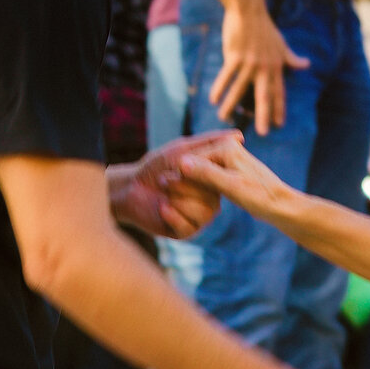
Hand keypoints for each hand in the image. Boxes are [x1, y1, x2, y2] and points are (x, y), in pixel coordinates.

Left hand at [113, 131, 236, 237]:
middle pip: (212, 197)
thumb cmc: (156, 167)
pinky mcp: (185, 232)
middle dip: (184, 185)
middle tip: (164, 179)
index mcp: (214, 183)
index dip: (203, 172)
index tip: (180, 166)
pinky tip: (161, 207)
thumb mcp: (182, 150)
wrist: (130, 188)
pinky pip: (187, 225)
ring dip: (176, 198)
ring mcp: (199, 219)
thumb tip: (239, 136)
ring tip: (162, 193)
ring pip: (201, 212)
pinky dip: (171, 213)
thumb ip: (209, 143)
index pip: (223, 180)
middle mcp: (211, 202)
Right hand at [177, 136, 292, 222]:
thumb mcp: (230, 186)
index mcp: (225, 145)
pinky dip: (202, 186)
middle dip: (186, 179)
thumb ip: (206, 173)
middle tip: (174, 195)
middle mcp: (226, 147)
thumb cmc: (259, 196)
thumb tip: (181, 162)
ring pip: (201, 171)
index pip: (191, 158)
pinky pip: (209, 176)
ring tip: (182, 198)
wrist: (280, 204)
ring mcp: (228, 158)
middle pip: (195, 163)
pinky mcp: (230, 170)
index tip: (170, 190)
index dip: (180, 175)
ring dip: (193, 184)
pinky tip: (197, 198)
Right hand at [211, 0, 307, 134]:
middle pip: (264, 95)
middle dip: (264, 115)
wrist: (249, 10)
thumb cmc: (265, 28)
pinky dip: (219, 89)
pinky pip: (225, 76)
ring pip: (239, 89)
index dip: (279, 108)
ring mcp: (249, 62)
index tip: (279, 124)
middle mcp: (264, 67)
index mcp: (276, 66)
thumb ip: (292, 58)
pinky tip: (213, 100)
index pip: (279, 92)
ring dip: (231, 106)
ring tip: (224, 118)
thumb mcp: (282, 44)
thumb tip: (306, 64)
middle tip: (263, 132)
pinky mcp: (234, 56)